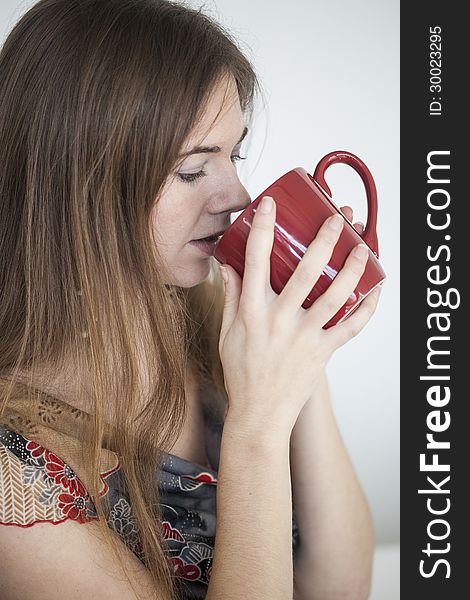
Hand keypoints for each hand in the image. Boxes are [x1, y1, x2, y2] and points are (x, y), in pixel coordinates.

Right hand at [218, 197, 380, 433]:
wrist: (259, 413)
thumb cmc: (242, 373)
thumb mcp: (228, 332)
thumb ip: (231, 296)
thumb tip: (228, 266)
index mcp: (253, 312)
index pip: (256, 261)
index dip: (264, 229)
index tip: (270, 204)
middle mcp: (279, 320)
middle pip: (306, 272)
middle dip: (323, 240)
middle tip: (337, 219)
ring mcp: (304, 337)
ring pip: (334, 296)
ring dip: (352, 270)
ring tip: (363, 249)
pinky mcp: (322, 352)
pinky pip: (350, 328)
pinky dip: (366, 310)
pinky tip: (375, 292)